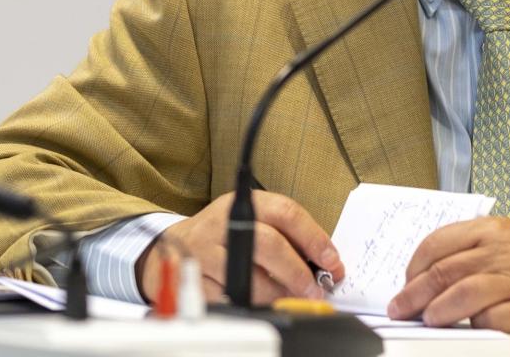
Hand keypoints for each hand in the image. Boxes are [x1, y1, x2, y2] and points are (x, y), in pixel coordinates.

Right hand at [136, 191, 342, 305]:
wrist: (178, 246)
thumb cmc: (225, 235)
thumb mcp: (252, 220)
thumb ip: (285, 235)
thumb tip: (324, 263)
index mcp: (243, 204)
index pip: (285, 213)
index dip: (313, 238)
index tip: (331, 260)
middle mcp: (223, 224)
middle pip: (270, 245)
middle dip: (298, 272)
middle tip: (315, 288)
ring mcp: (207, 252)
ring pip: (253, 279)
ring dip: (279, 295)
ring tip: (290, 299)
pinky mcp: (197, 280)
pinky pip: (233, 299)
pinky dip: (253, 305)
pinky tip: (262, 303)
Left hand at [387, 217, 509, 330]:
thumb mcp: (506, 237)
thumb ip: (470, 249)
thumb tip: (427, 273)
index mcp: (491, 229)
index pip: (437, 244)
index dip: (413, 266)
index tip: (404, 283)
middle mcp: (502, 250)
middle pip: (444, 271)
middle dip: (414, 293)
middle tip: (399, 308)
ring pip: (464, 293)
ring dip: (438, 310)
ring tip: (426, 319)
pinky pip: (496, 318)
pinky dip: (476, 324)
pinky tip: (468, 327)